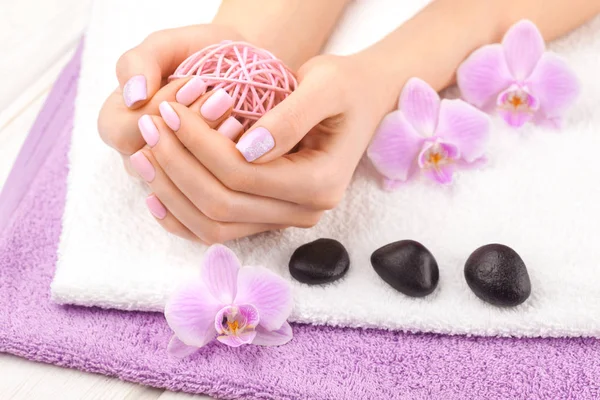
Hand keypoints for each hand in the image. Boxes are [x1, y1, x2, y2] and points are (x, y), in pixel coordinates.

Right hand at [97, 24, 242, 173]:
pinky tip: (241, 131)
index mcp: (116, 123)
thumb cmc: (193, 53)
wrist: (238, 64)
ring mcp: (170, 174)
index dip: (161, 109)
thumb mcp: (164, 46)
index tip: (196, 84)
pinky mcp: (202, 182)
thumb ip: (138, 63)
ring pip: (184, 177)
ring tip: (232, 112)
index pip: (126, 134)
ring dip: (212, 142)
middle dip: (193, 125)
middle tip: (222, 97)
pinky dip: (228, 158)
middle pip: (155, 158)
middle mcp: (139, 155)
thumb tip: (133, 98)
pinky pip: (208, 184)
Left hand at [132, 54, 389, 242]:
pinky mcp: (269, 216)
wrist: (358, 103)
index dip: (199, 145)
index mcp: (319, 183)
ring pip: (216, 224)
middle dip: (177, 166)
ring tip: (143, 155)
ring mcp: (285, 218)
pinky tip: (155, 195)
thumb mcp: (326, 85)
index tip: (170, 109)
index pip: (242, 174)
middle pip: (223, 204)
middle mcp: (304, 211)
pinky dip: (183, 216)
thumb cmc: (344, 88)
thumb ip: (291, 116)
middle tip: (149, 127)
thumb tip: (248, 148)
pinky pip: (220, 230)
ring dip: (173, 193)